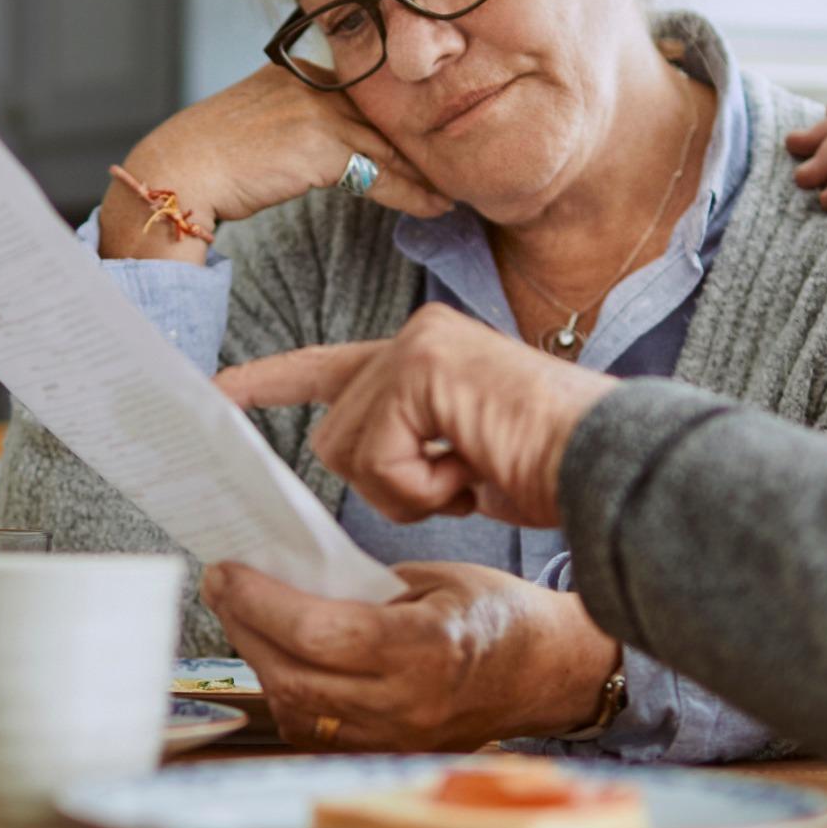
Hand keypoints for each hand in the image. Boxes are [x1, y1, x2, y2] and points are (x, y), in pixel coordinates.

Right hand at [101, 65, 451, 261]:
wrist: (177, 170)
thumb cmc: (209, 157)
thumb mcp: (258, 125)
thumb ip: (296, 124)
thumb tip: (328, 151)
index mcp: (297, 69)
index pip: (366, 93)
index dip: (401, 119)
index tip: (430, 137)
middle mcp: (313, 81)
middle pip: (386, 114)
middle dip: (425, 142)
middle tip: (460, 163)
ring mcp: (319, 109)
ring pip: (391, 143)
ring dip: (428, 171)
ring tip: (458, 191)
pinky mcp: (321, 143)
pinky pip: (382, 173)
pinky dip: (414, 194)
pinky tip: (437, 207)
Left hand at [201, 560, 622, 751]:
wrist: (548, 672)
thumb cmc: (499, 613)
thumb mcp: (436, 577)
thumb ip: (364, 584)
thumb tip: (291, 578)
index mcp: (426, 649)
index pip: (320, 635)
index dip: (261, 603)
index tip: (227, 573)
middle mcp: (408, 704)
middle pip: (296, 676)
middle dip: (246, 627)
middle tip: (223, 588)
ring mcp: (397, 738)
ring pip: (298, 711)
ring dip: (260, 662)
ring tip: (246, 618)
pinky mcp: (390, 752)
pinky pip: (316, 732)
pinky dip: (289, 693)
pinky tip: (280, 659)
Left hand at [215, 304, 613, 527]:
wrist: (609, 467)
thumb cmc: (551, 471)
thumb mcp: (462, 461)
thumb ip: (406, 449)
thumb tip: (354, 461)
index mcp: (424, 359)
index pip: (330, 367)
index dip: (274, 381)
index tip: (217, 390)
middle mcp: (416, 338)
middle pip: (333, 435)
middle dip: (388, 483)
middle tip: (458, 481)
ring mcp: (419, 344)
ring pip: (347, 449)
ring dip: (407, 489)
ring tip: (470, 473)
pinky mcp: (422, 365)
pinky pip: (377, 456)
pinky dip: (421, 487)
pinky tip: (471, 470)